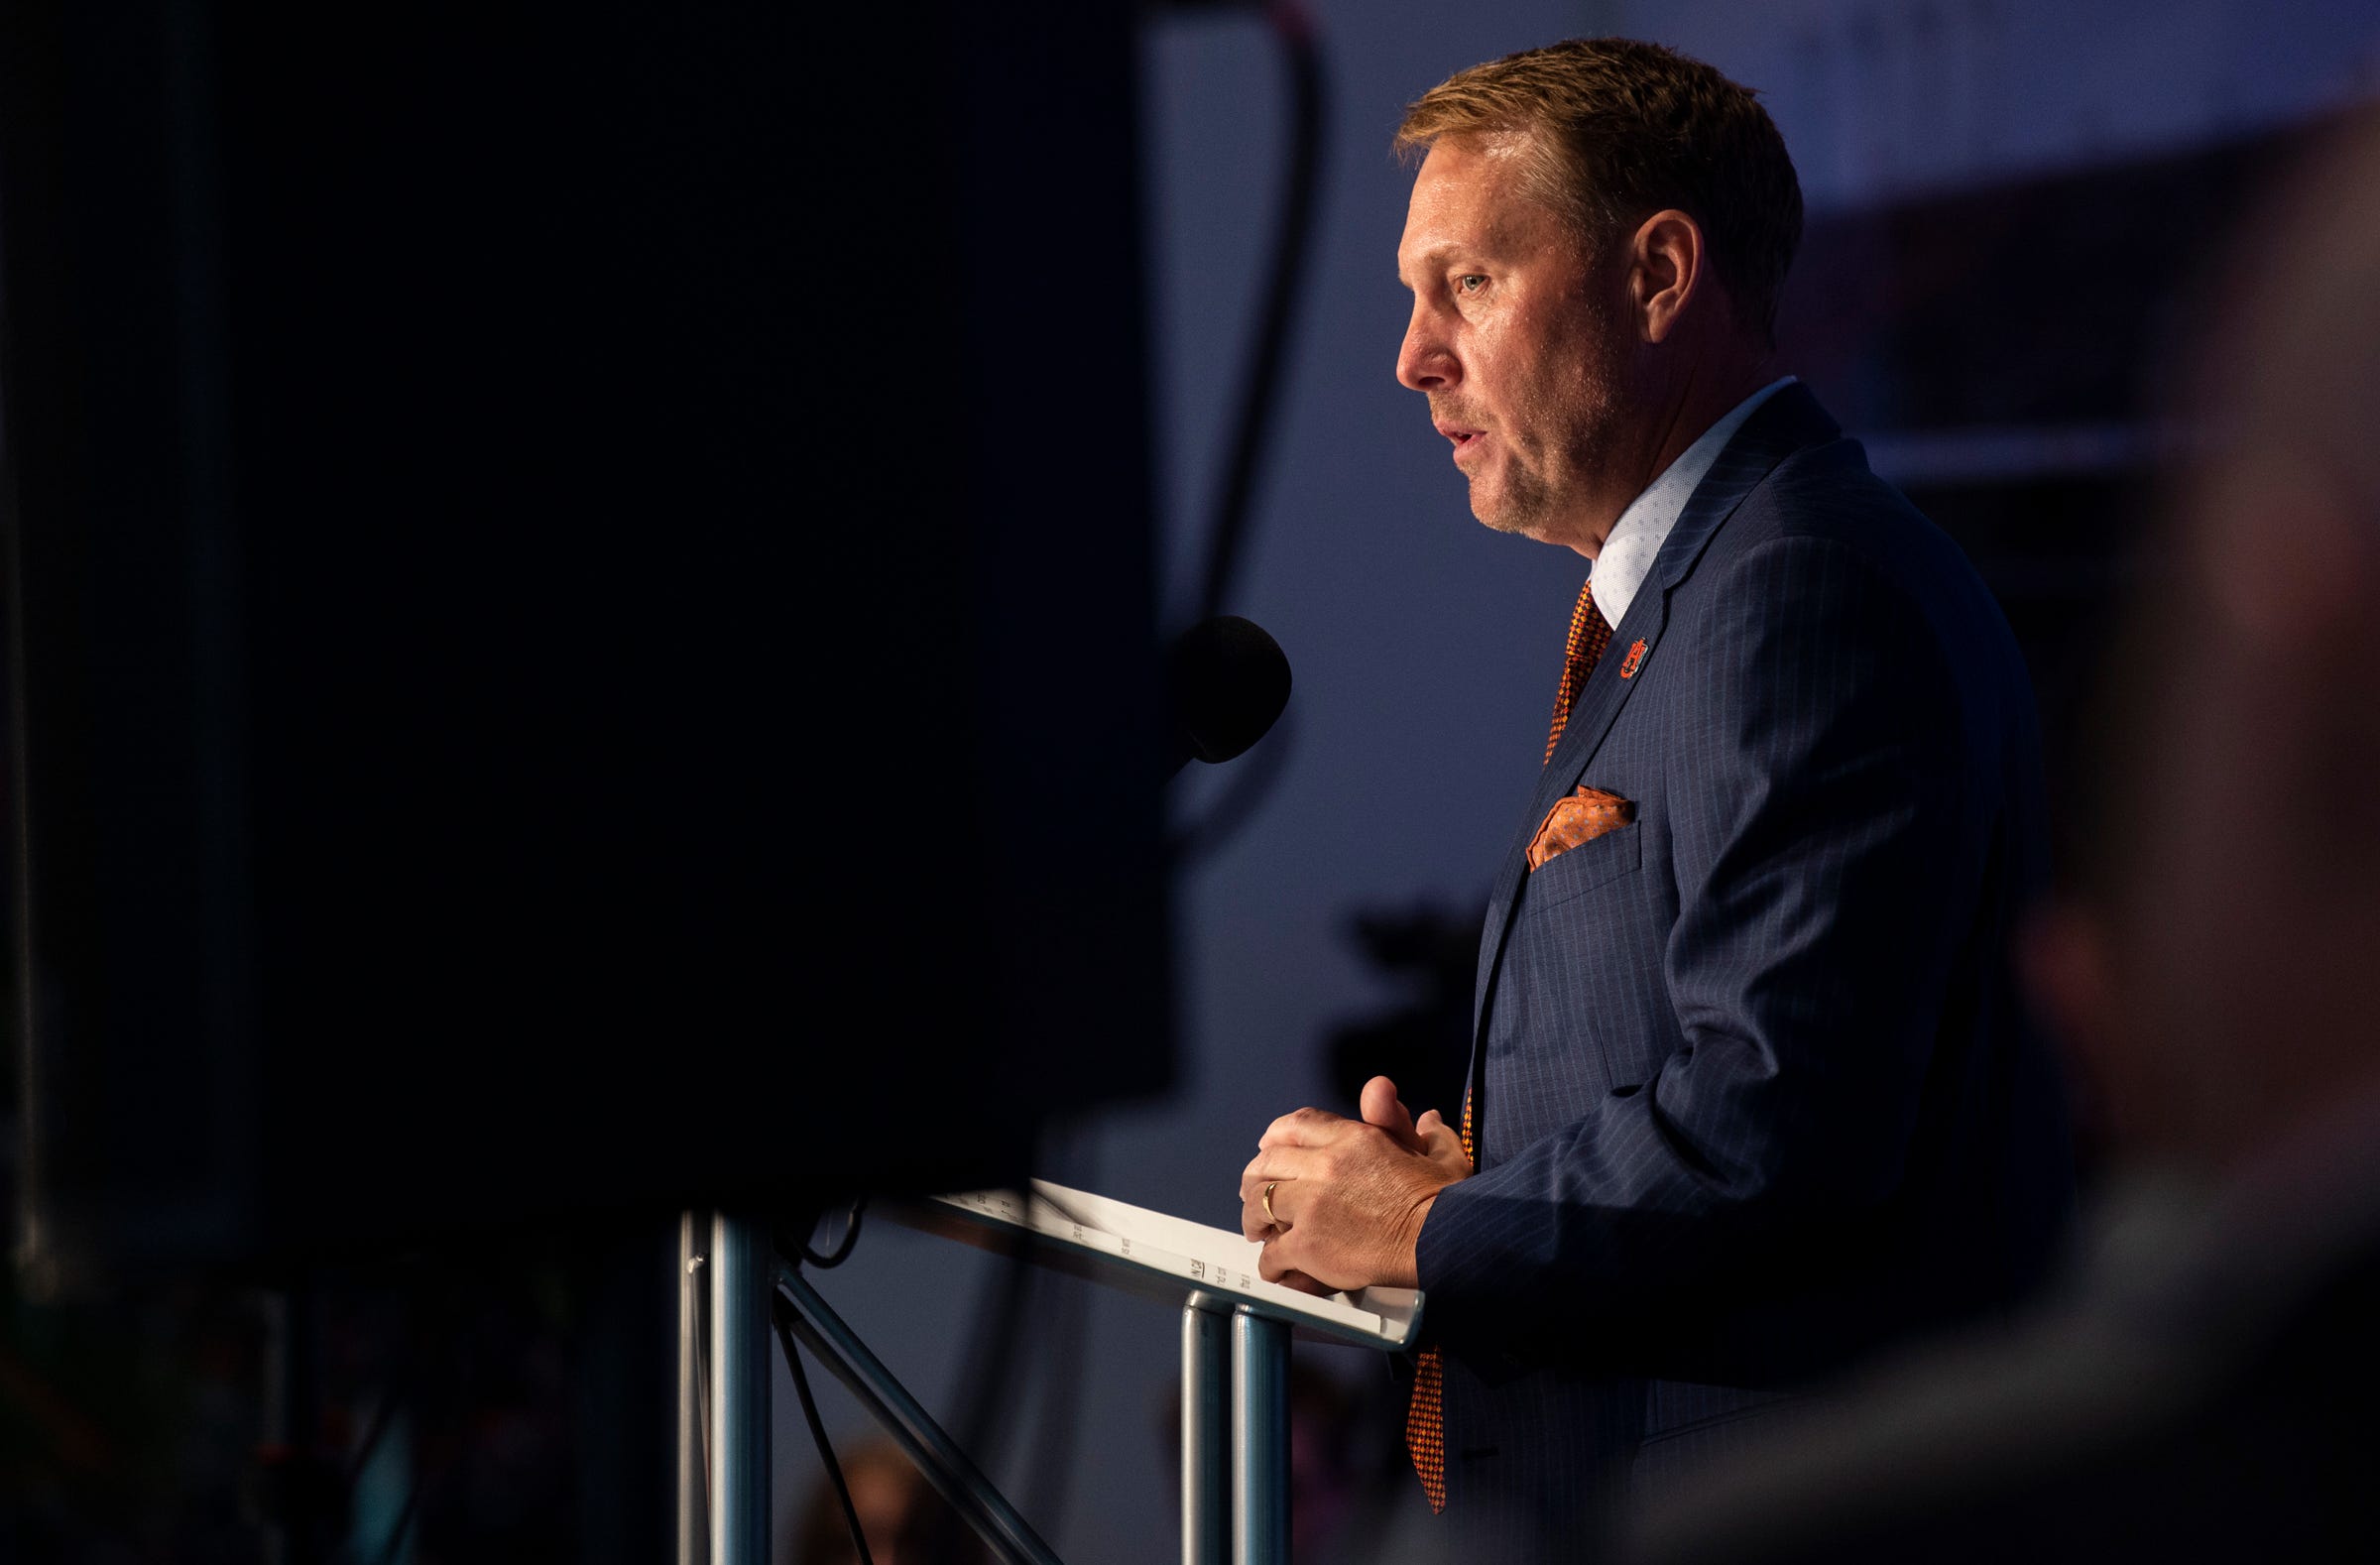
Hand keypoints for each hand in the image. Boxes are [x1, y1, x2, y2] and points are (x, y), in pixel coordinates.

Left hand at [1238, 1076, 1469, 1292]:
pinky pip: (1272, 1254)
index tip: (1269, 1150)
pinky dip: (1272, 1264)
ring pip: (1259, 1203)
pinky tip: (1280, 1270)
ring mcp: (1311, 1204)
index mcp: (1353, 1139)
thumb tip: (1429, 1118)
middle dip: (1256, 1179)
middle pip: (1266, 1163)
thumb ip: (1429, 1132)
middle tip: (1258, 1196)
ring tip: (1261, 1232)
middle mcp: (1325, 1165)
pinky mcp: (1308, 1243)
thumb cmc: (1446, 1203)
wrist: (1442, 1242)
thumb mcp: (1441, 1155)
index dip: (1275, 1138)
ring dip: (1256, 1219)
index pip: (1295, 1126)